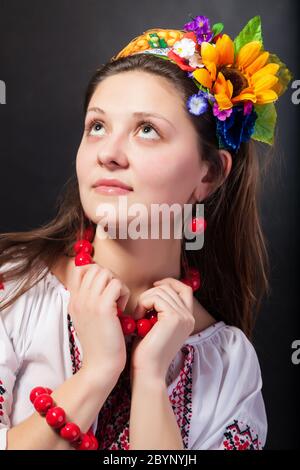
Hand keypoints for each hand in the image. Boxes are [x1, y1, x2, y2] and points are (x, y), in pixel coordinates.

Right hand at [68, 263, 129, 381]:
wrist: (100, 366)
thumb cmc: (101, 344)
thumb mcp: (88, 319)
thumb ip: (90, 301)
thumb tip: (102, 284)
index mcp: (73, 301)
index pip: (80, 270)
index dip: (96, 272)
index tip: (106, 288)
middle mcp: (78, 299)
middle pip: (95, 268)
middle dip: (110, 277)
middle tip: (115, 297)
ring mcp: (89, 303)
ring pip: (106, 273)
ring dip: (118, 284)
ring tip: (119, 303)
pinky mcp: (103, 308)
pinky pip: (117, 284)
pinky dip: (124, 294)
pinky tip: (123, 310)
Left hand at [130, 278, 194, 380]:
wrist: (148, 371)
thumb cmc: (146, 351)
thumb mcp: (156, 325)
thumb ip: (160, 309)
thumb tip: (155, 289)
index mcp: (187, 319)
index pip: (184, 289)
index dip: (170, 283)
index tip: (154, 286)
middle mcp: (189, 317)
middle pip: (170, 288)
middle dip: (151, 293)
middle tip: (139, 311)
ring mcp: (184, 317)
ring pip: (161, 291)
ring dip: (145, 299)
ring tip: (138, 316)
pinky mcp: (174, 318)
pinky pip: (156, 297)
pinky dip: (143, 303)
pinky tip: (138, 318)